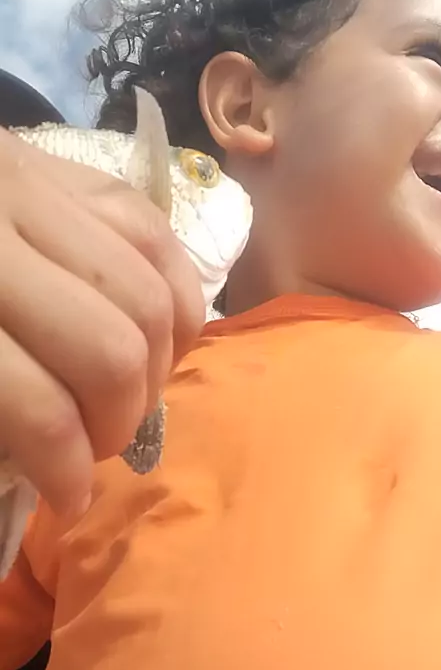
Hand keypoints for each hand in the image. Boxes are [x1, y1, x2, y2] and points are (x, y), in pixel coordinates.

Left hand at [0, 127, 203, 515]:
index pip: (39, 408)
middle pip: (112, 353)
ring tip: (128, 394)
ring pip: (148, 299)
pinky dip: (174, 297)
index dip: (66, 471)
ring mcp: (37, 190)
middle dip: (118, 422)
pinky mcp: (67, 170)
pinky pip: (156, 234)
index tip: (70, 500)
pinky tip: (160, 336)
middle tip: (97, 445)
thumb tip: (42, 463)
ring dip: (155, 369)